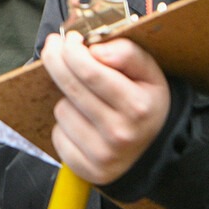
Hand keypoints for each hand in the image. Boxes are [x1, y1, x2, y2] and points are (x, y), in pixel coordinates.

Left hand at [40, 31, 170, 184]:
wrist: (153, 150)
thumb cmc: (145, 103)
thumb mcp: (149, 73)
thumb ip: (127, 53)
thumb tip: (95, 50)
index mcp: (137, 106)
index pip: (90, 71)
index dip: (72, 50)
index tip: (69, 39)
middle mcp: (120, 133)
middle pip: (69, 87)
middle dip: (56, 61)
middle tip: (56, 50)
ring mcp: (102, 155)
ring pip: (61, 110)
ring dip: (67, 100)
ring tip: (87, 102)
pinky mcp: (86, 169)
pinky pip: (58, 135)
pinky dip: (65, 126)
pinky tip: (83, 124)